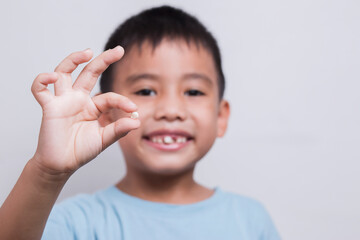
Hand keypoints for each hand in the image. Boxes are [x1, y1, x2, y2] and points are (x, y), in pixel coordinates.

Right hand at [31, 46, 139, 175]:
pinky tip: (51, 77)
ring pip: (65, 72)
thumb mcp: (104, 140)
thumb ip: (118, 130)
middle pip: (89, 72)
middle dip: (103, 60)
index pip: (109, 96)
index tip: (134, 109)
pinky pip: (40, 89)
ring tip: (87, 52)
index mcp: (93, 106)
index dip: (122, 100)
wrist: (61, 164)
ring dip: (73, 60)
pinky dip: (42, 80)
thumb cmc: (81, 151)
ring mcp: (63, 101)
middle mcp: (78, 99)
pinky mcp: (49, 107)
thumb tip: (137, 121)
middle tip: (119, 50)